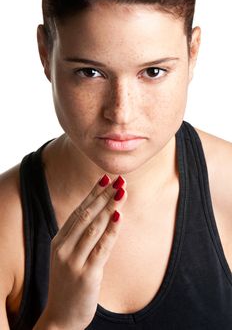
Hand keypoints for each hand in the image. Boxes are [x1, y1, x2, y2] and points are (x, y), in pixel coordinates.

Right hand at [41, 175, 126, 329]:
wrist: (61, 317)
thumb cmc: (68, 283)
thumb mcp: (67, 255)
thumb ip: (79, 236)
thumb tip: (99, 213)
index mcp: (59, 240)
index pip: (78, 210)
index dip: (93, 193)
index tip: (106, 178)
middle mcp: (63, 247)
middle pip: (86, 215)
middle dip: (104, 195)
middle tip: (119, 180)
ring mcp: (73, 261)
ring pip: (94, 227)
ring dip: (110, 207)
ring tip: (122, 192)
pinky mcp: (86, 274)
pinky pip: (102, 248)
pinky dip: (111, 230)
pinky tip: (119, 217)